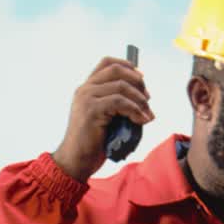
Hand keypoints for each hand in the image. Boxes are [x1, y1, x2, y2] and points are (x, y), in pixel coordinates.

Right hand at [52, 56, 154, 182]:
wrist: (76, 160)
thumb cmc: (93, 143)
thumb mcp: (105, 118)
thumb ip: (116, 105)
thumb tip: (142, 99)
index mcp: (87, 88)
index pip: (107, 63)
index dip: (127, 66)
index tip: (142, 78)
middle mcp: (85, 89)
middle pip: (116, 70)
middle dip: (137, 82)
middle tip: (148, 99)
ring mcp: (87, 98)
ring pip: (121, 87)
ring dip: (140, 100)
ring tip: (147, 115)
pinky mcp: (92, 110)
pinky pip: (120, 102)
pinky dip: (135, 110)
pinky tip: (141, 121)